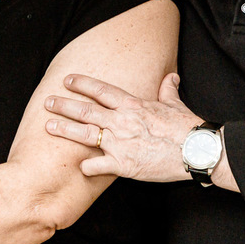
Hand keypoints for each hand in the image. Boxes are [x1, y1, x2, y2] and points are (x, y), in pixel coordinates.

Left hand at [44, 72, 200, 181]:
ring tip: (49, 126)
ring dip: (65, 130)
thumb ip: (167, 89)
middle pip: (86, 110)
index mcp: (132, 105)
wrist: (196, 150)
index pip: (101, 90)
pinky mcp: (124, 165)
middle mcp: (122, 121)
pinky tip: (79, 167)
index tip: (67, 81)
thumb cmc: (187, 127)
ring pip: (85, 134)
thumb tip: (170, 76)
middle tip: (48, 102)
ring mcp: (121, 143)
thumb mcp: (175, 104)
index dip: (82, 84)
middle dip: (64, 105)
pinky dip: (87, 167)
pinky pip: (98, 166)